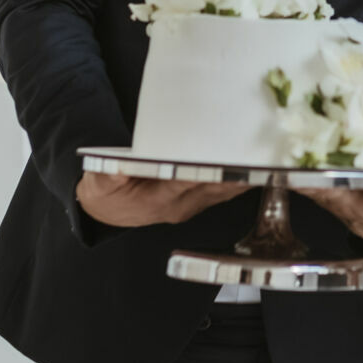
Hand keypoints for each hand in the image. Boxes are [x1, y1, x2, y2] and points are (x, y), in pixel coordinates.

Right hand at [76, 172, 248, 227]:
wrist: (109, 210)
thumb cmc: (106, 191)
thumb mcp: (98, 183)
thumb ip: (106, 175)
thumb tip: (114, 168)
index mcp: (156, 200)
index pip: (183, 183)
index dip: (202, 172)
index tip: (220, 161)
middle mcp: (180, 205)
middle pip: (213, 186)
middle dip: (234, 171)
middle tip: (255, 152)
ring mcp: (192, 205)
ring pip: (224, 190)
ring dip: (243, 175)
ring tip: (264, 156)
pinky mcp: (199, 201)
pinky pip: (225, 191)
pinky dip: (241, 179)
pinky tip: (256, 165)